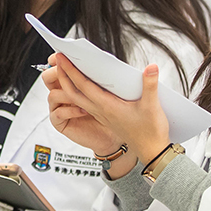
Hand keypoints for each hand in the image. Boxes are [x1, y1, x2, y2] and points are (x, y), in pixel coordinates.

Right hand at [45, 65, 124, 154]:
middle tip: (65, 70)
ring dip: (66, 93)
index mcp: (72, 83)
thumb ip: (97, 76)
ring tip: (81, 95)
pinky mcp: (61, 122)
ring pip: (52, 95)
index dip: (57, 60)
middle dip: (55, 72)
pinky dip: (70, 110)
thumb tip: (98, 60)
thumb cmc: (110, 113)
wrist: (112, 136)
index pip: (58, 67)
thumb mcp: (106, 90)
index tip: (62, 54)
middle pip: (48, 78)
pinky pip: (57, 113)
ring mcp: (60, 108)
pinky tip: (84, 110)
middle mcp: (64, 94)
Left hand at [48, 54, 170, 165]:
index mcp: (107, 107)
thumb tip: (151, 67)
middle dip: (63, 76)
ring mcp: (102, 114)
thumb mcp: (152, 106)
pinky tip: (84, 86)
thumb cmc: (150, 132)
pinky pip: (87, 103)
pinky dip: (80, 93)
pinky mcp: (106, 117)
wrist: (151, 151)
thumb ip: (150, 85)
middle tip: (58, 60)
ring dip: (69, 84)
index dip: (71, 71)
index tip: (62, 59)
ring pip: (79, 98)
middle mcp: (101, 111)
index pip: (83, 86)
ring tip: (66, 70)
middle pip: (74, 92)